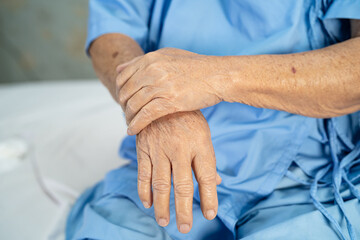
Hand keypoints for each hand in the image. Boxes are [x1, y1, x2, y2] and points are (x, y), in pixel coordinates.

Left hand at [116, 48, 224, 134]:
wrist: (218, 75)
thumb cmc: (196, 66)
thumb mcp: (168, 55)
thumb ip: (143, 61)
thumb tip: (120, 68)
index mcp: (151, 59)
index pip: (123, 77)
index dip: (120, 92)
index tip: (123, 101)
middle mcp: (153, 71)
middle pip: (126, 93)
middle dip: (123, 107)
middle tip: (127, 115)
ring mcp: (161, 86)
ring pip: (134, 105)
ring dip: (129, 118)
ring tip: (130, 124)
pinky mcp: (170, 101)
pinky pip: (145, 116)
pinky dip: (136, 125)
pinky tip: (133, 131)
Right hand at [136, 110, 220, 233]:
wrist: (162, 95)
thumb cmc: (187, 117)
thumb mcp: (204, 134)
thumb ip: (207, 159)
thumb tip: (216, 182)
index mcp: (200, 145)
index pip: (207, 177)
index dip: (209, 198)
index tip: (210, 214)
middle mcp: (180, 149)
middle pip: (183, 186)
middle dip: (185, 210)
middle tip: (185, 228)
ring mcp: (160, 149)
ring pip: (161, 184)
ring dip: (162, 206)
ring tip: (164, 221)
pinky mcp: (144, 149)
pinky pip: (143, 174)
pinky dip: (144, 191)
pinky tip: (148, 203)